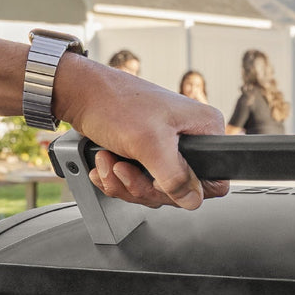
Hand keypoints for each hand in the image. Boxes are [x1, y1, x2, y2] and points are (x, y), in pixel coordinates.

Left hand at [54, 56, 228, 208]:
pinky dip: (118, 180)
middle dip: (144, 186)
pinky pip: (140, 184)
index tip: (159, 180)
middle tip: (124, 168)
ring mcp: (168, 149)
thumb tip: (192, 200)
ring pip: (156, 190)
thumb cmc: (114, 103)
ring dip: (126, 183)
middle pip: (179, 190)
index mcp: (204, 129)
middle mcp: (190, 139)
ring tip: (109, 161)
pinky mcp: (148, 155)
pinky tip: (106, 164)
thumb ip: (175, 177)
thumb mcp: (149, 143)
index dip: (185, 189)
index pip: (214, 180)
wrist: (80, 94)